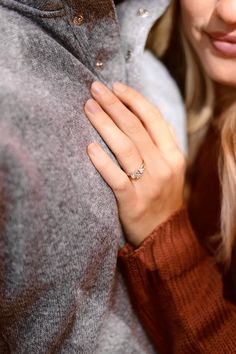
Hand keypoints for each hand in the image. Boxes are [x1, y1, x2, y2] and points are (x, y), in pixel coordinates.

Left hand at [84, 81, 185, 246]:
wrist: (164, 234)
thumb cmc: (163, 196)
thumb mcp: (172, 168)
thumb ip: (165, 143)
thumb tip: (157, 118)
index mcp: (173, 154)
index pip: (153, 118)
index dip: (134, 99)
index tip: (115, 86)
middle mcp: (163, 166)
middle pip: (136, 128)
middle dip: (114, 105)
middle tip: (95, 89)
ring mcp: (149, 185)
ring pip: (126, 148)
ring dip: (105, 125)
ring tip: (88, 107)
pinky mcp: (132, 202)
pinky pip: (116, 178)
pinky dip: (103, 162)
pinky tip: (89, 147)